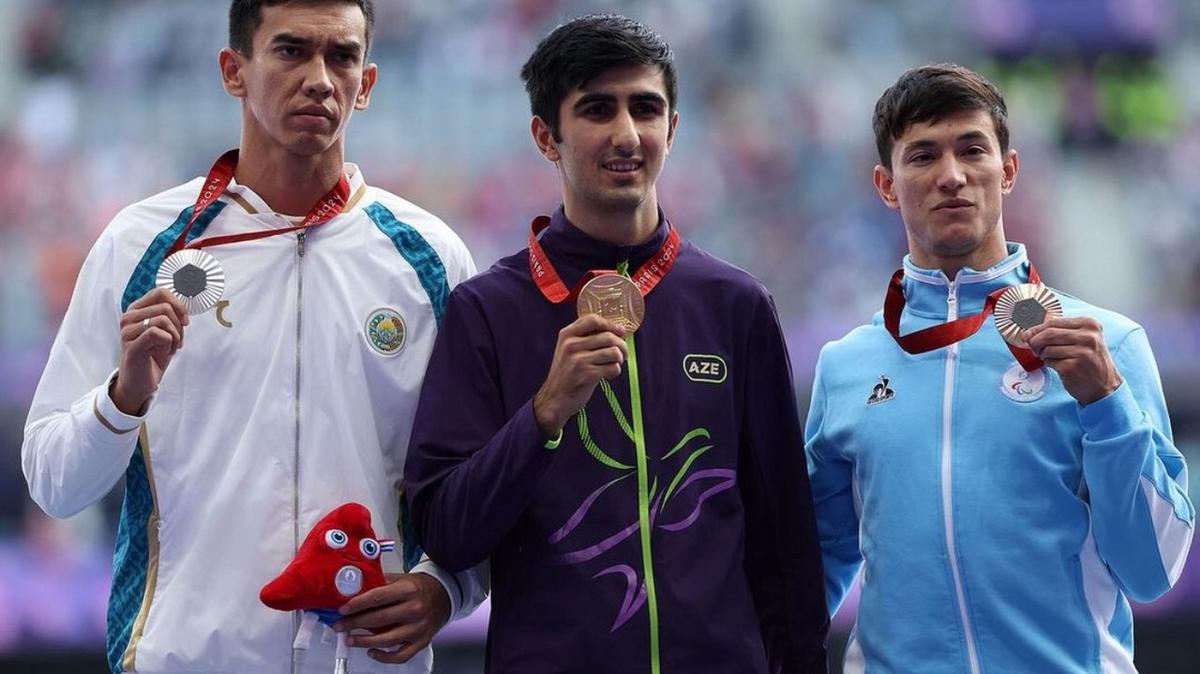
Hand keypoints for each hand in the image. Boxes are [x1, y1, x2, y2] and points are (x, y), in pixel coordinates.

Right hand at [112, 288, 188, 414]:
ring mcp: (127, 331)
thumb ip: (171, 315)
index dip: (178, 305)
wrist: (141, 381)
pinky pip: (158, 333)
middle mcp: (129, 317)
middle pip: (165, 307)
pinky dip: (169, 343)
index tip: (185, 320)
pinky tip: (165, 353)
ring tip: (170, 347)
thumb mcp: (165, 331)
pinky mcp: (131, 346)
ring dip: (175, 336)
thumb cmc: (153, 355)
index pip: (160, 293)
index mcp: (137, 310)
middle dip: (179, 325)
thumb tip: (184, 306)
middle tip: (177, 340)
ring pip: (163, 319)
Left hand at [334, 572, 450, 663]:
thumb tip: (354, 590)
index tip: (343, 609)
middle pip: (379, 619)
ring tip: (350, 639)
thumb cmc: (419, 587)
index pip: (377, 597)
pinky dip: (384, 657)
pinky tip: (372, 652)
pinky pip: (401, 655)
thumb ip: (380, 583)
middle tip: (340, 625)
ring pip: (387, 640)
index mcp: (408, 590)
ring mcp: (419, 627)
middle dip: (354, 623)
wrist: (444, 595)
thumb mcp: (401, 579)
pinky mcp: (422, 641)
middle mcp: (415, 608)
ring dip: (364, 641)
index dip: (357, 604)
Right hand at [533, 314, 627, 438]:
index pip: (593, 320)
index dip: (610, 324)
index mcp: (567, 335)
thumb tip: (617, 330)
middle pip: (609, 337)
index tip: (620, 331)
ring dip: (620, 360)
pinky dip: (615, 372)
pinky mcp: (587, 375)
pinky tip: (608, 375)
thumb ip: (585, 338)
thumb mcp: (568, 350)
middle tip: (623, 354)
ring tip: (614, 365)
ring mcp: (578, 360)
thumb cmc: (566, 373)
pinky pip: (613, 368)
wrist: (555, 398)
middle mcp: (571, 345)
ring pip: (614, 352)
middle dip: (622, 346)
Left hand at [1025, 316, 1122, 405]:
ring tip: (1053, 359)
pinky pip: (1049, 361)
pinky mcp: (1072, 367)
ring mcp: (1082, 352)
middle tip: (1034, 349)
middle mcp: (1088, 337)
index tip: (1027, 335)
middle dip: (1035, 342)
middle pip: (1048, 334)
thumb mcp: (1084, 339)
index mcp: (1090, 325)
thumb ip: (1062, 331)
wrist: (1104, 386)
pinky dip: (1049, 364)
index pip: (1054, 322)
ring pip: (1047, 348)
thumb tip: (1030, 332)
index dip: (1036, 329)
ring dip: (1043, 355)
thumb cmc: (1090, 361)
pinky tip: (1060, 367)